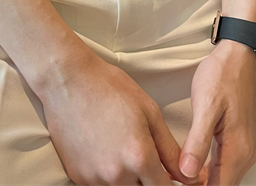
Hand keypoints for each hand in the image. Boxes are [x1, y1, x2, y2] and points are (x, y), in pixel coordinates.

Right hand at [37, 46, 208, 185]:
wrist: (68, 80)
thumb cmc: (110, 88)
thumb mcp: (149, 111)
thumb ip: (170, 149)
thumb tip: (188, 177)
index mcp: (139, 157)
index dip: (172, 184)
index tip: (173, 176)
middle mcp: (117, 175)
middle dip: (148, 180)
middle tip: (144, 156)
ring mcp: (94, 179)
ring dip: (128, 180)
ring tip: (122, 149)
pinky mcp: (76, 177)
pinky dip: (107, 177)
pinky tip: (104, 151)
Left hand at [178, 40, 255, 185]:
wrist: (238, 56)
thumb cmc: (222, 75)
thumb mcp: (206, 105)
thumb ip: (198, 141)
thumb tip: (186, 173)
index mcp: (237, 149)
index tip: (173, 185)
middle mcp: (244, 154)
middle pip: (220, 185)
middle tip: (169, 179)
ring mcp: (243, 148)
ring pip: (222, 178)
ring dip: (201, 180)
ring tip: (175, 175)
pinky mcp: (238, 141)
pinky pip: (223, 166)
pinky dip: (207, 171)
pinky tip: (189, 163)